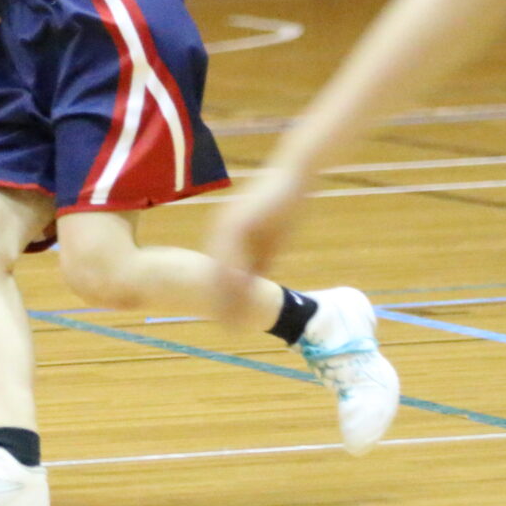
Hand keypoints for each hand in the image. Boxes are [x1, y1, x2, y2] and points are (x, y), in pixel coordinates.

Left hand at [207, 163, 308, 326]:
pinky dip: (236, 279)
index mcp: (224, 234)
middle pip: (213, 274)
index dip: (221, 299)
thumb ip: (261, 260)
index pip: (216, 272)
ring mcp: (225, 226)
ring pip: (220, 269)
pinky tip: (241, 298)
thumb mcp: (272, 240)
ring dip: (225, 297)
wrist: (293, 176)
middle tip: (225, 330)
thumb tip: (256, 284)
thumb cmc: (284, 206)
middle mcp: (219, 230)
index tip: (226, 322)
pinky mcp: (237, 222)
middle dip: (219, 303)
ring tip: (230, 320)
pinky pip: (234, 257)